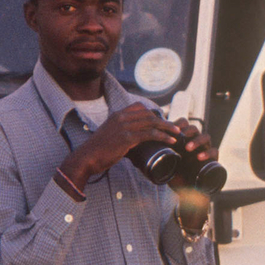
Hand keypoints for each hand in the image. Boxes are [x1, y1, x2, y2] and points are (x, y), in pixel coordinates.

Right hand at [64, 104, 191, 187]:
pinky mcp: (127, 138)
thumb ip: (121, 134)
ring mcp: (124, 127)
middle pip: (148, 114)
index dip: (152, 113)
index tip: (161, 121)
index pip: (139, 107)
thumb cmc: (98, 150)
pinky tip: (170, 141)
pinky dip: (162, 137)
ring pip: (151, 123)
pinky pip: (149, 134)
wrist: (87, 157)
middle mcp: (121, 117)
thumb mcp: (109, 135)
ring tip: (177, 134)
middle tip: (175, 128)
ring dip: (167, 128)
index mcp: (117, 115)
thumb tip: (133, 143)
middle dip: (164, 121)